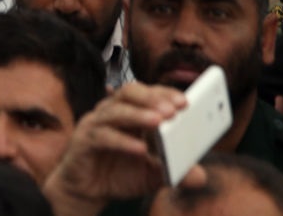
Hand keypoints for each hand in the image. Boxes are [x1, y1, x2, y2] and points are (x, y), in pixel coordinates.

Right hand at [44, 83, 195, 215]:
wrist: (89, 191)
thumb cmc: (121, 174)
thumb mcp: (153, 174)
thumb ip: (174, 172)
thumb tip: (199, 175)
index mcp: (130, 113)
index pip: (147, 93)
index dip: (164, 93)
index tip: (185, 101)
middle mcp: (111, 112)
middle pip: (129, 92)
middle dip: (152, 98)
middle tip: (173, 109)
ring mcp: (95, 125)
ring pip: (115, 110)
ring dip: (138, 114)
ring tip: (159, 121)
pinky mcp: (83, 141)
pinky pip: (102, 136)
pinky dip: (122, 141)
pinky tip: (139, 149)